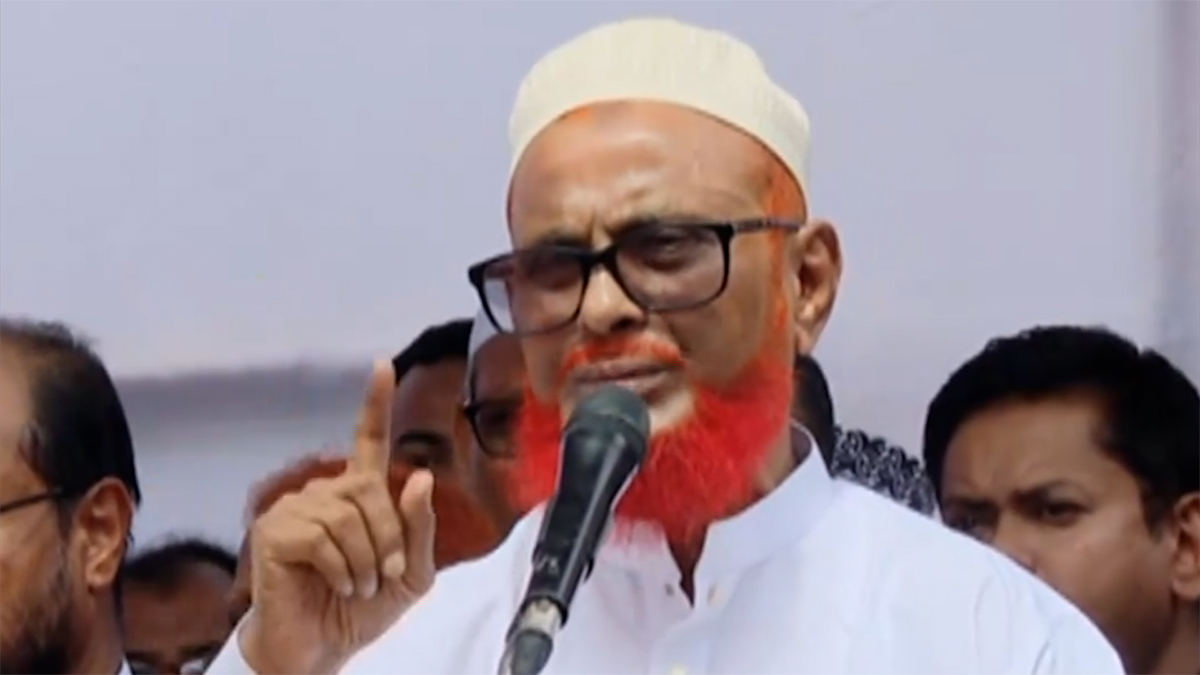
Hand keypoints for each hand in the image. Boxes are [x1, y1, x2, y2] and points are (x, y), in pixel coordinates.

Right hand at [239, 361, 435, 673]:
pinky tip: (336, 585)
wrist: (320, 651)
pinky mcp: (273, 532)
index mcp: (356, 497)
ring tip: (357, 588)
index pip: (368, 442)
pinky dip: (342, 568)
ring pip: (349, 515)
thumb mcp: (410, 574)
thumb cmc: (361, 611)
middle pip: (371, 491)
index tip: (382, 364)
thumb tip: (418, 475)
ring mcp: (294, 510)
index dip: (374, 404)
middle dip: (389, 539)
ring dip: (366, 561)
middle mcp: (323, 494)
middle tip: (384, 579)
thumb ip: (418, 529)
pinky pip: (322, 536)